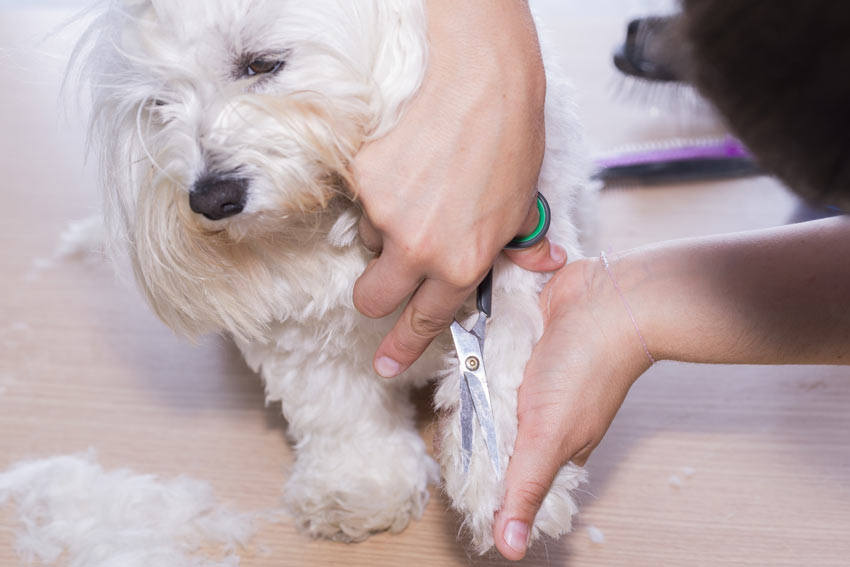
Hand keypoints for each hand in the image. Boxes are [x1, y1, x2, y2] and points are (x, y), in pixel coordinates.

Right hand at [352, 0, 566, 378]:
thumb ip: (521, 245)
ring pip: (369, 243)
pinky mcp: (362, 179)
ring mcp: (385, 213)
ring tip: (421, 192)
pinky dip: (379, 193)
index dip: (402, 346)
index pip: (425, 320)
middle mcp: (419, 247)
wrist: (481, 81)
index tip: (385, 363)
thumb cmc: (511, 139)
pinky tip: (407, 167)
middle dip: (377, 298)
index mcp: (462, 262)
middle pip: (372, 299)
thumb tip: (543, 261)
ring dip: (387, 232)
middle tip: (388, 280)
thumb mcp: (524, 204)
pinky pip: (362, 201)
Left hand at [492, 256, 652, 559]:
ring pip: (471, 388)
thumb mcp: (550, 437)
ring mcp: (516, 378)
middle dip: (464, 415)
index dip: (467, 464)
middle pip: (474, 428)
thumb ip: (525, 489)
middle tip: (472, 397)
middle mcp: (526, 416)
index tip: (451, 450)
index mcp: (541, 448)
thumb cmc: (587, 371)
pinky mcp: (510, 344)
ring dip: (466, 378)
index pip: (490, 470)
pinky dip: (474, 348)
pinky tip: (469, 343)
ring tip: (474, 365)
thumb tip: (510, 549)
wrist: (604, 299)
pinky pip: (477, 352)